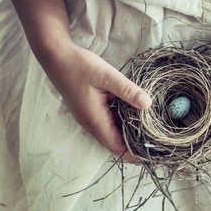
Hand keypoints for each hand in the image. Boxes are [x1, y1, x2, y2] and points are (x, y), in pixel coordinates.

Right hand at [40, 43, 151, 161]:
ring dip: (127, 134)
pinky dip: (120, 122)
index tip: (150, 154)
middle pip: (114, 143)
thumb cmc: (78, 65)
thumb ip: (128, 90)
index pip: (116, 146)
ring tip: (148, 132)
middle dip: (133, 146)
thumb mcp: (107, 75)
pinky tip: (133, 114)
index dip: (133, 153)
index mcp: (94, 119)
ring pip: (111, 133)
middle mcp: (90, 123)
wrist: (55, 56)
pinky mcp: (89, 110)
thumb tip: (147, 104)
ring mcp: (89, 117)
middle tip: (154, 144)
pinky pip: (107, 123)